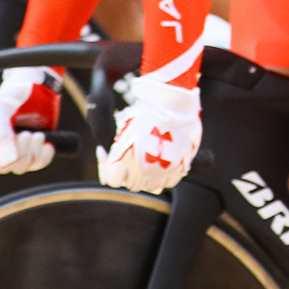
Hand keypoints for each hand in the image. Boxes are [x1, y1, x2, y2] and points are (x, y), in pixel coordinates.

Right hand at [0, 67, 61, 174]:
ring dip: (32, 153)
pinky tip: (48, 144)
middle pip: (3, 166)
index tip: (12, 137)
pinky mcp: (34, 149)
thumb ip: (0, 132)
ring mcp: (17, 149)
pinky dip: (44, 157)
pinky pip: (38, 164)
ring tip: (38, 135)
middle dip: (18, 153)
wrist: (38, 86)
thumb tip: (7, 160)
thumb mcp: (3, 108)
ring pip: (21, 167)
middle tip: (27, 134)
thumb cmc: (15, 93)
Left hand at [98, 74, 199, 193]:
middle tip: (131, 157)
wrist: (173, 103)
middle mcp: (143, 166)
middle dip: (129, 173)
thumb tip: (111, 161)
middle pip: (131, 184)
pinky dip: (163, 176)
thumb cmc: (145, 112)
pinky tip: (162, 162)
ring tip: (147, 160)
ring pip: (150, 186)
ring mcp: (163, 169)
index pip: (111, 180)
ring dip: (146, 177)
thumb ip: (116, 150)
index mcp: (124, 156)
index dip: (108, 169)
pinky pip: (168, 182)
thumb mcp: (123, 129)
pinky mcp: (180, 167)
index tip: (109, 155)